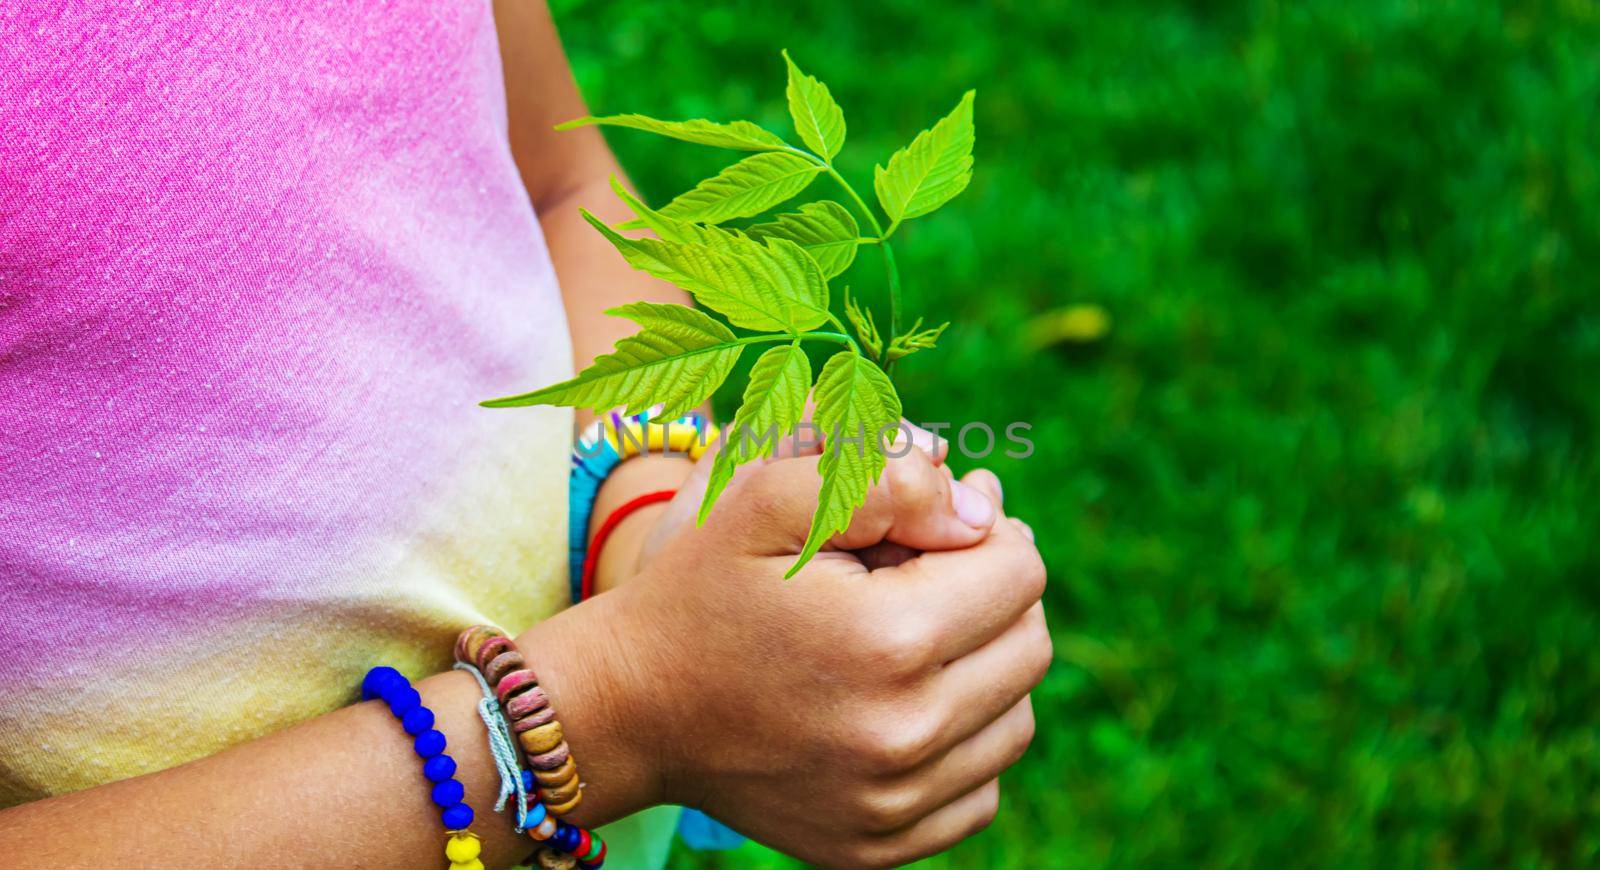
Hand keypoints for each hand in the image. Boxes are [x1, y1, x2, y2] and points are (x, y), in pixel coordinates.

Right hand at [525, 445, 1049, 867]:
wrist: (629, 707)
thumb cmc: (703, 588)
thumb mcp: (769, 497)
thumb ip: (885, 476)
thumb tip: (981, 509)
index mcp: (889, 640)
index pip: (1020, 569)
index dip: (984, 531)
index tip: (931, 527)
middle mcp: (904, 735)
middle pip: (1030, 644)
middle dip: (990, 594)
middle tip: (924, 574)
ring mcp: (894, 805)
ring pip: (1016, 719)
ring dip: (985, 668)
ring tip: (915, 638)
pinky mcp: (881, 847)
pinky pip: (981, 790)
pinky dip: (962, 743)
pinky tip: (906, 706)